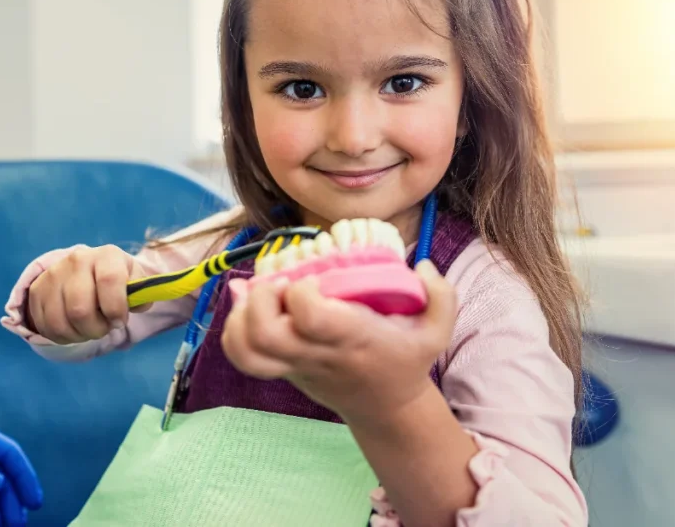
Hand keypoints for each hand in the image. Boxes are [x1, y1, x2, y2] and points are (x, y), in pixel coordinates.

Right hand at [27, 244, 149, 343]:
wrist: (85, 270)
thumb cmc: (115, 279)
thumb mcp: (133, 280)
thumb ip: (141, 294)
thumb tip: (139, 304)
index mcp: (106, 255)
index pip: (109, 281)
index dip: (115, 308)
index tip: (119, 322)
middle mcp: (77, 260)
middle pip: (80, 309)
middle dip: (96, 329)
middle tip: (104, 328)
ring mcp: (53, 275)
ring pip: (60, 322)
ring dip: (79, 335)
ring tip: (89, 329)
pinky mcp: (37, 291)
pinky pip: (46, 327)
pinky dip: (62, 337)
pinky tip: (74, 329)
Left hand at [221, 260, 457, 423]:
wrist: (387, 410)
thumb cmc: (405, 361)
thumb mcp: (437, 331)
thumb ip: (441, 295)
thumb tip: (420, 263)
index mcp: (352, 339)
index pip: (310, 318)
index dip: (301, 293)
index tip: (312, 278)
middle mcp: (317, 353)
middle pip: (265, 335)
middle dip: (260, 299)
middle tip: (277, 282)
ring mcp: (295, 364)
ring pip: (246, 350)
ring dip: (241, 315)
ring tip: (258, 293)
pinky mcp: (282, 368)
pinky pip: (243, 356)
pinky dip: (233, 328)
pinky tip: (247, 304)